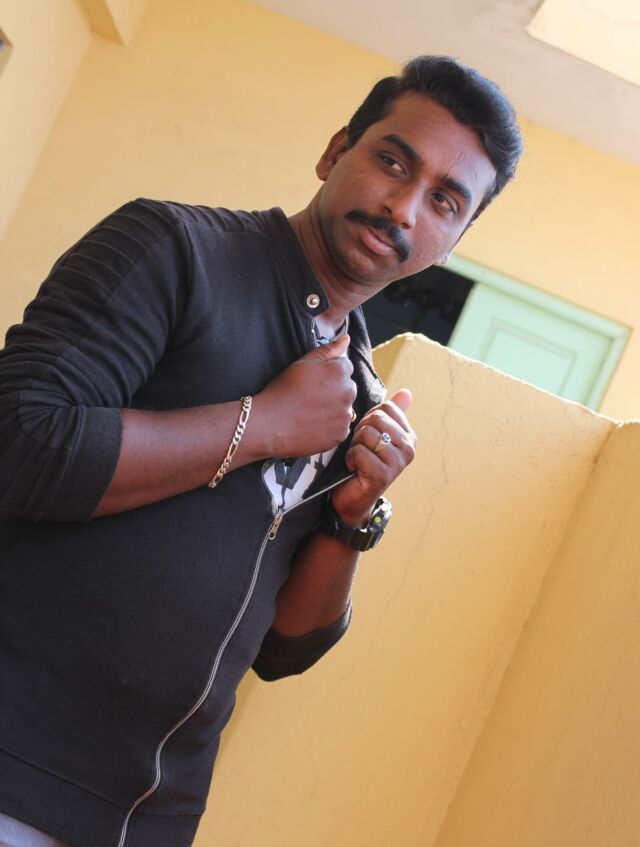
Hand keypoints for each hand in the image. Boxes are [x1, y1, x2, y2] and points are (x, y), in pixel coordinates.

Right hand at [254, 333, 356, 457]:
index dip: (328, 373)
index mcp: (340, 371)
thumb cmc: (283, 390)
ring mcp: (346, 414)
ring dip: (333, 409)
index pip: (345, 367)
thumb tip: (347, 339)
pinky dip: (330, 426)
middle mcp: (348, 391)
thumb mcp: (302, 364)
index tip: (313, 382)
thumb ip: (328, 350)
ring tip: (310, 412)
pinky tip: (312, 425)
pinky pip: (340, 427)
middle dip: (334, 390)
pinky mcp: (341, 434)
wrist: (270, 424)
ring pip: (344, 408)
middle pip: (347, 387)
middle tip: (310, 397)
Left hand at [330, 389, 415, 526]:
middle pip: (376, 419)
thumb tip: (407, 392)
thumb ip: (392, 414)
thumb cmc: (363, 463)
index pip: (386, 408)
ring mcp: (397, 462)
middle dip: (360, 432)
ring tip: (359, 459)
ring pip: (367, 434)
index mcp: (409, 436)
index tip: (368, 437)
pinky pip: (360, 452)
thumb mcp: (377, 435)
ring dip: (355, 446)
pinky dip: (351, 459)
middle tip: (362, 449)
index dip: (369, 419)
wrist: (353, 499)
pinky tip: (355, 469)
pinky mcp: (383, 475)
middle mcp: (408, 448)